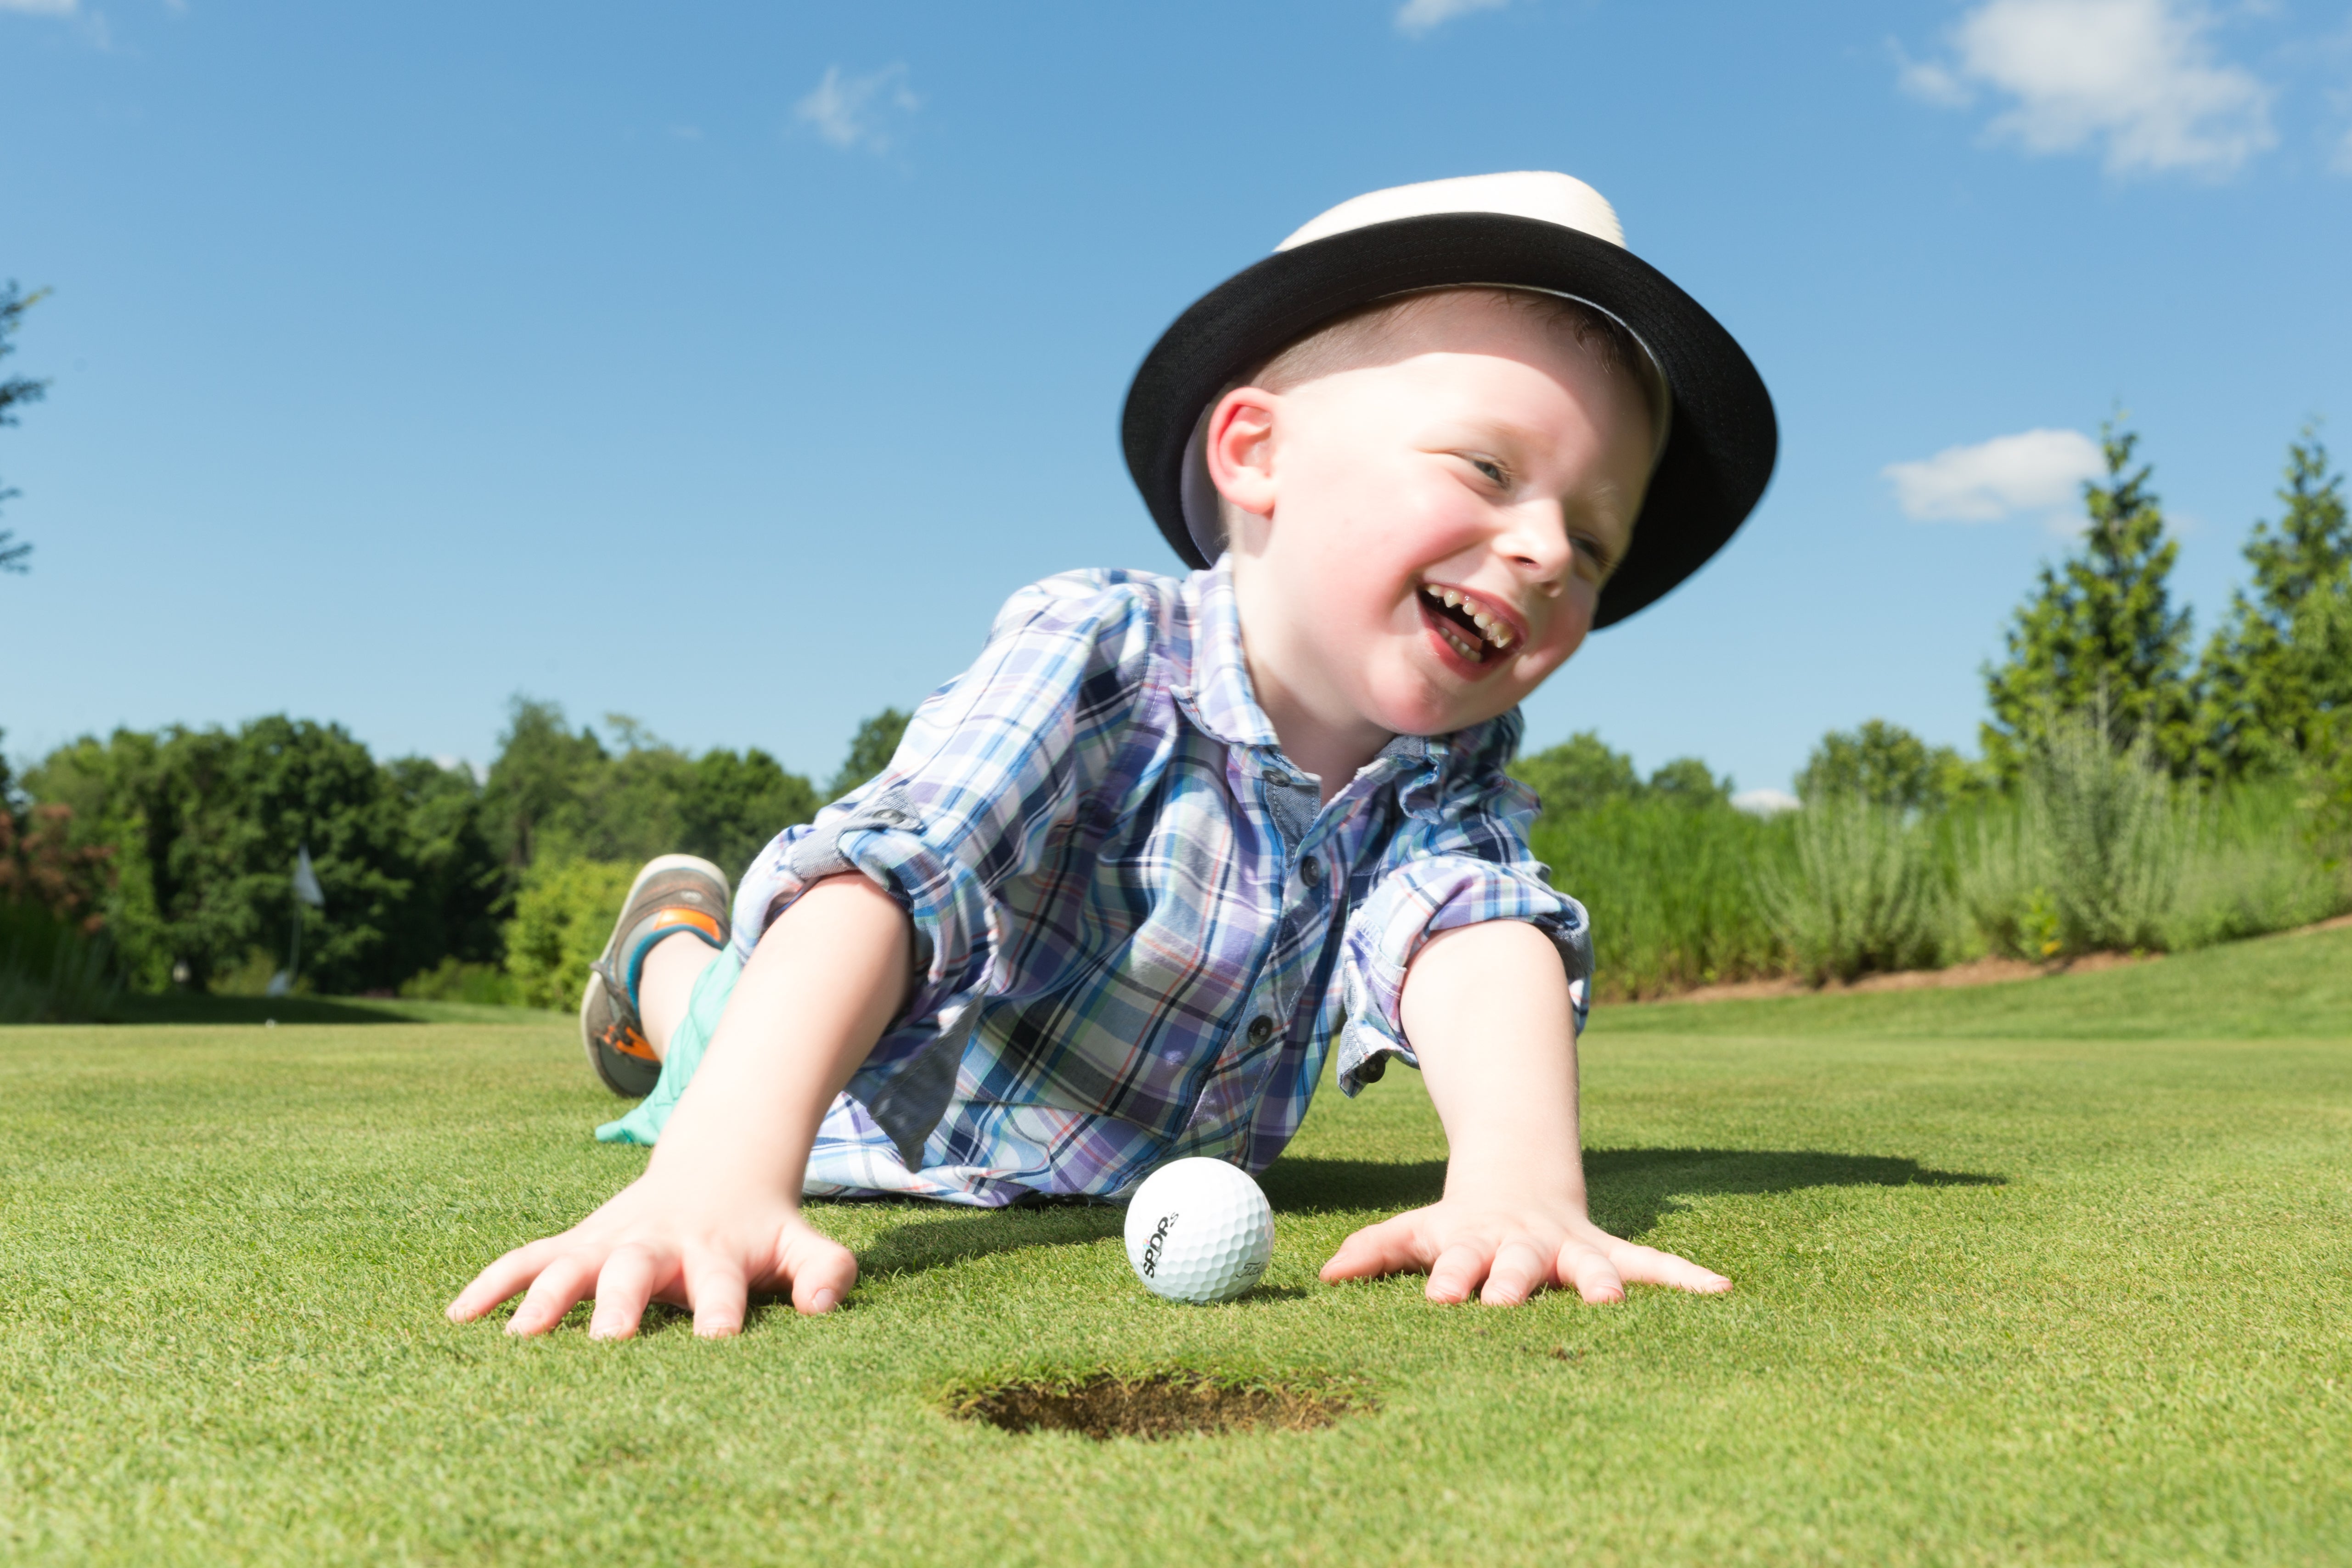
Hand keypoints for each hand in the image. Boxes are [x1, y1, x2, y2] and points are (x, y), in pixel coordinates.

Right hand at [443, 1171, 857, 1338]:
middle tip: (607, 1340)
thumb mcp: (801, 1242)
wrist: (718, 1168)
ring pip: (571, 1263)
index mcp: (716, 1253)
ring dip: (544, 1296)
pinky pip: (527, 1259)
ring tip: (519, 1337)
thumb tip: (825, 1306)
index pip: (722, 1285)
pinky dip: (493, 1283)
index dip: (721, 1310)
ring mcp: (611, 1243)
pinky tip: (456, 1317)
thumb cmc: (758, 1229)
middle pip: (636, 1271)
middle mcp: (657, 1246)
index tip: (718, 1339)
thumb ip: (825, 1271)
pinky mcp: (575, 1244)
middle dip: (620, 1303)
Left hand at [1319, 1190, 1730, 1305]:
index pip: (1457, 1261)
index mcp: (1473, 1242)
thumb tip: (1321, 1274)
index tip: (1441, 1297)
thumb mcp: (1416, 1229)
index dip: (1451, 1277)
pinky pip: (1653, 1263)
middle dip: (1515, 1283)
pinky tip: (1722, 1289)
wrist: (1517, 1179)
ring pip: (1590, 1265)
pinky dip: (1685, 1276)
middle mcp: (1524, 1247)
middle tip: (1508, 1302)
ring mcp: (1569, 1249)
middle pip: (1519, 1265)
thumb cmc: (1459, 1225)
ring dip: (1602, 1282)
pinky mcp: (1608, 1253)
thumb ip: (1374, 1249)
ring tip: (1612, 1301)